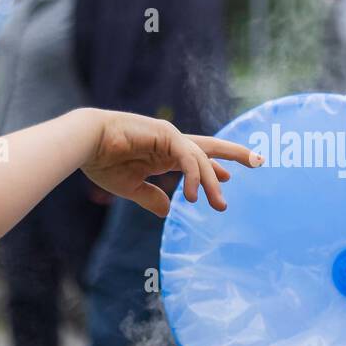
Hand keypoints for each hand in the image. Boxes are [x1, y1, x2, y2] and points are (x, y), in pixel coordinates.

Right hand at [81, 110, 262, 216]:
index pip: (196, 159)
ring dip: (213, 182)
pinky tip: (194, 195)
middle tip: (260, 161)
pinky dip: (196, 176)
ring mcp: (170, 137)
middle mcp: (170, 143)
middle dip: (236, 153)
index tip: (230, 180)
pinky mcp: (166, 135)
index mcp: (162, 153)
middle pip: (210, 147)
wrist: (85, 143)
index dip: (214, 169)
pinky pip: (189, 158)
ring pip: (202, 159)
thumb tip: (169, 210)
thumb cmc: (101, 161)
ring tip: (219, 206)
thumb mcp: (131, 187)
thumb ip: (151, 197)